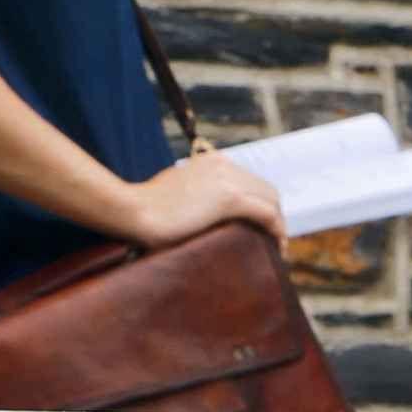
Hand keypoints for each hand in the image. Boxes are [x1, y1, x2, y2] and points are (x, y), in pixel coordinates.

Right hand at [120, 148, 284, 250]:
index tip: (262, 228)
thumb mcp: (175, 193)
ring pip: (270, 200)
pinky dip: (276, 230)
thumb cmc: (144, 209)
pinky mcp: (229, 198)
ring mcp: (227, 179)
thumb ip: (195, 196)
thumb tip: (202, 214)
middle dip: (273, 215)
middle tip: (274, 241)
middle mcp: (223, 165)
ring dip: (278, 225)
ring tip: (277, 249)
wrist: (133, 211)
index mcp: (212, 162)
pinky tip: (277, 247)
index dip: (260, 205)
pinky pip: (266, 213)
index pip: (249, 182)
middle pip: (265, 190)